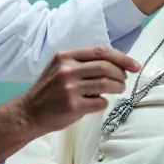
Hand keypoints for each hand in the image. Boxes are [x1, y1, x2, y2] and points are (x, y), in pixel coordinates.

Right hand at [18, 45, 140, 135]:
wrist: (28, 112)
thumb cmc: (48, 91)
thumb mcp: (59, 68)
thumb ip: (82, 62)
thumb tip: (115, 63)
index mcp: (65, 56)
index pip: (100, 51)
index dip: (121, 58)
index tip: (134, 65)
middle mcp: (67, 70)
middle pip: (106, 67)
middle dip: (121, 74)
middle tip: (124, 81)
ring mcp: (70, 88)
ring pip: (106, 84)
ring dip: (118, 88)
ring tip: (117, 90)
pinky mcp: (73, 106)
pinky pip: (100, 102)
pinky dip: (104, 102)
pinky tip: (99, 103)